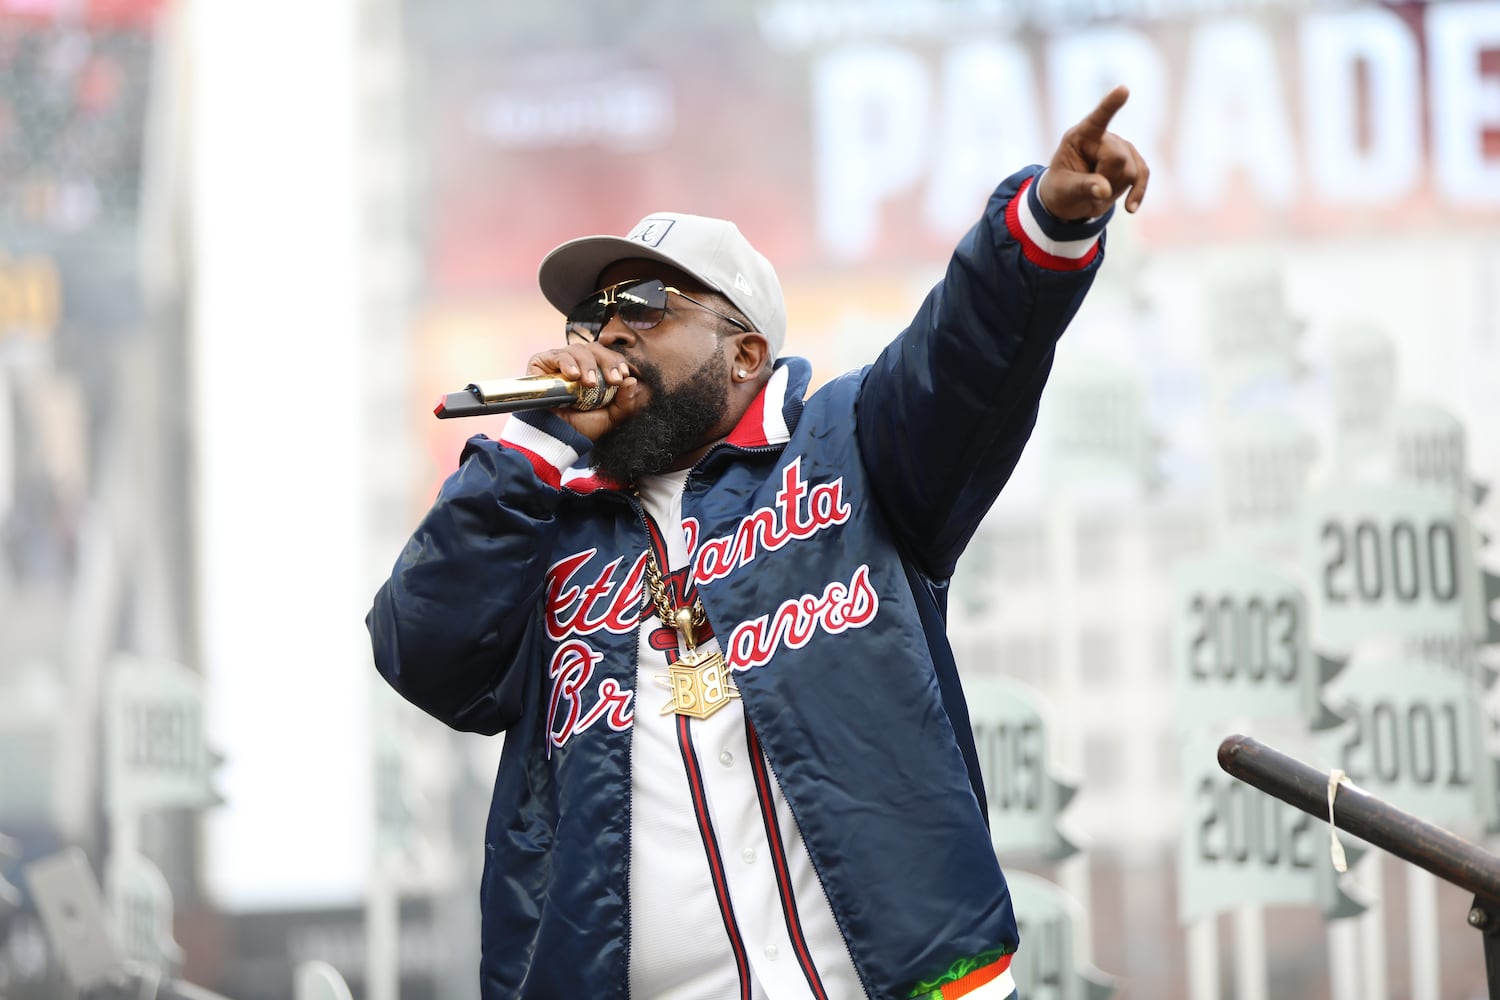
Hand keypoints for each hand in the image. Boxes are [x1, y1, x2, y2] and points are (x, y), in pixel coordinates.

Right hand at [525, 344, 643, 440]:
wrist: (557, 438)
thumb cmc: (582, 427)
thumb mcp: (611, 417)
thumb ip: (625, 402)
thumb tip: (633, 381)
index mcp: (594, 370)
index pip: (608, 356)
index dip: (617, 361)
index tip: (624, 375)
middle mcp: (577, 363)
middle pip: (595, 349)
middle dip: (607, 362)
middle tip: (613, 380)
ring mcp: (559, 362)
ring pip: (577, 350)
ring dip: (588, 365)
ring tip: (590, 383)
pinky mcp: (541, 363)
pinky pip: (556, 355)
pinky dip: (567, 363)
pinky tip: (573, 376)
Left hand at [1037, 84, 1149, 220]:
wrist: (1070, 200)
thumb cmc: (1061, 190)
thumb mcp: (1063, 191)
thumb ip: (1083, 187)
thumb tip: (1105, 191)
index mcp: (1080, 136)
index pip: (1097, 118)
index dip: (1110, 105)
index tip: (1123, 89)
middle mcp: (1103, 137)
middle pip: (1118, 157)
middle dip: (1106, 179)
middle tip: (1089, 187)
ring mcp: (1121, 147)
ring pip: (1132, 170)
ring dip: (1116, 188)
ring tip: (1097, 190)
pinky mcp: (1133, 161)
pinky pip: (1143, 176)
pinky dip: (1138, 193)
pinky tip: (1130, 208)